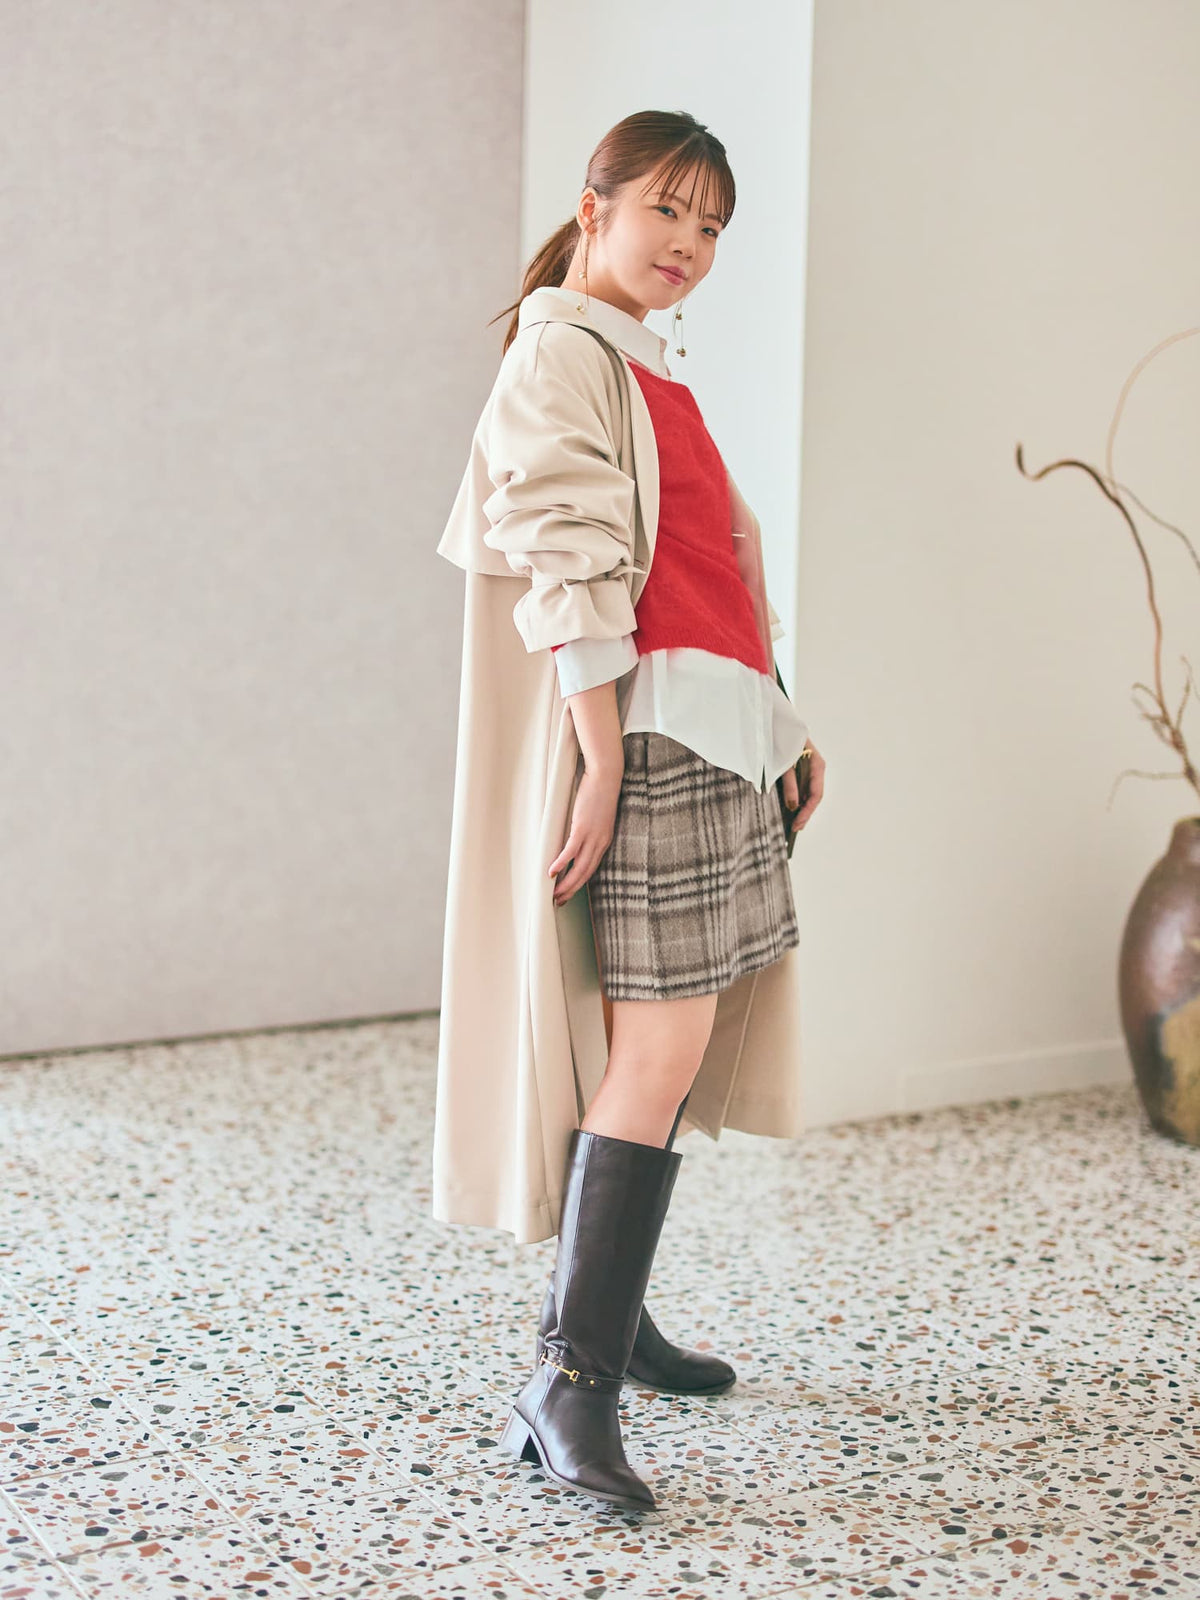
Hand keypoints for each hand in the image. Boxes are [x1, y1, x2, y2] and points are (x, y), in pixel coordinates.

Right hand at [549, 764, 623, 906]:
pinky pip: (570, 852)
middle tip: (560, 901)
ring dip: (566, 883)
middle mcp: (600, 843)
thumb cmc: (599, 793)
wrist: (606, 776)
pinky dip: (561, 864)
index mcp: (604, 841)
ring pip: (579, 867)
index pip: (592, 869)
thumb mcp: (597, 816)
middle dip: (572, 890)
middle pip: (586, 873)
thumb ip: (589, 829)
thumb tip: (576, 836)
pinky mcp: (583, 828)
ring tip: (554, 893)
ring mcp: (592, 837)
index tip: (569, 893)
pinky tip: (551, 872)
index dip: (580, 883)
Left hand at [782, 739, 824, 836]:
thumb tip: (793, 806)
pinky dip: (796, 797)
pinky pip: (801, 786)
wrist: (776, 720)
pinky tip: (789, 808)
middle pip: (813, 796)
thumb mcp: (784, 763)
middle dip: (805, 813)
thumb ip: (789, 784)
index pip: (816, 794)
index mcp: (817, 765)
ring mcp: (809, 767)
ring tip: (791, 823)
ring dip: (801, 807)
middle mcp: (816, 767)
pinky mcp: (800, 767)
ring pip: (808, 792)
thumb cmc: (781, 738)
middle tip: (794, 829)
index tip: (797, 825)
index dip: (807, 812)